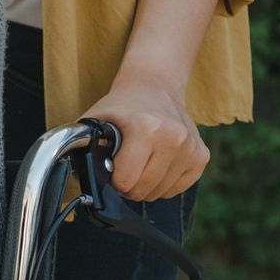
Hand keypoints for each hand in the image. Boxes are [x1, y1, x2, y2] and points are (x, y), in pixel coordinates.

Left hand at [84, 79, 207, 201]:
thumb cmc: (122, 107)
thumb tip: (78, 178)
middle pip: (143, 190)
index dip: (113, 180)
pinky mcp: (201, 156)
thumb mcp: (96, 121)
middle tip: (123, 168)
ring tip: (139, 163)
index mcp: (146, 128)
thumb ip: (83, 148)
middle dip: (128, 186)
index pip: (126, 181)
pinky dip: (163, 184)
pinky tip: (156, 164)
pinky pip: (177, 189)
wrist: (155, 87)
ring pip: (160, 192)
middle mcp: (173, 138)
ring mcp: (191, 148)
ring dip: (145, 186)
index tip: (111, 168)